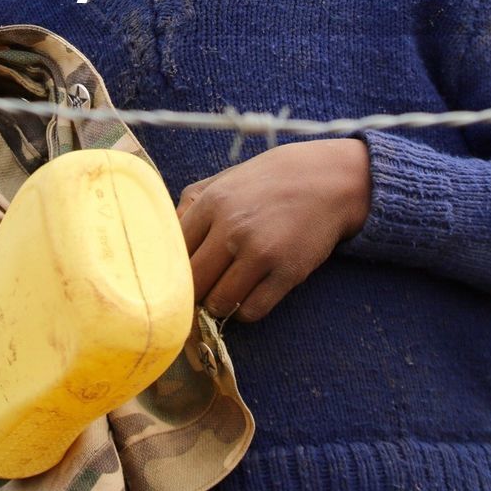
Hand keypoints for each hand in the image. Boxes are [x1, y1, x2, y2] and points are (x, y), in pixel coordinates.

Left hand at [177, 139, 370, 321]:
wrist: (328, 179)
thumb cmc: (270, 180)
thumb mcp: (224, 180)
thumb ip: (190, 205)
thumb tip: (162, 240)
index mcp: (212, 203)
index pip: (173, 252)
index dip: (169, 270)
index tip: (172, 278)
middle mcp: (233, 228)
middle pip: (192, 283)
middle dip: (191, 294)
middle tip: (196, 294)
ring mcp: (261, 252)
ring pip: (218, 302)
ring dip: (216, 305)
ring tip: (222, 294)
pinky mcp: (287, 273)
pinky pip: (251, 310)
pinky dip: (244, 311)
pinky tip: (247, 295)